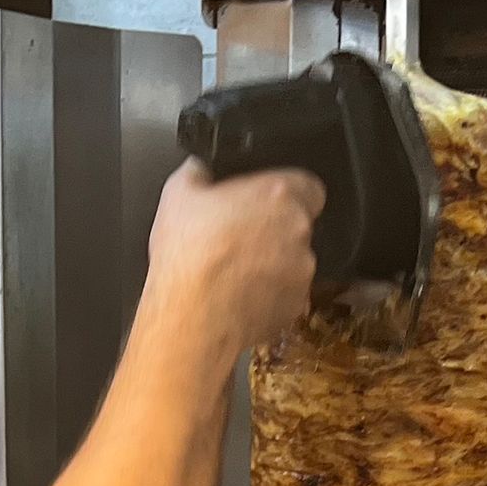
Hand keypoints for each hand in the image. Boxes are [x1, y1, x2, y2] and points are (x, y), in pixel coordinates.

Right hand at [145, 159, 322, 353]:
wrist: (194, 317)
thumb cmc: (189, 256)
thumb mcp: (178, 194)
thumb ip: (199, 171)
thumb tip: (201, 167)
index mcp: (278, 195)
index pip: (308, 185)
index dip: (287, 193)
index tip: (264, 201)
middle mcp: (299, 230)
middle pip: (298, 223)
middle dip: (274, 228)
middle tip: (239, 236)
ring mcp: (303, 270)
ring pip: (294, 259)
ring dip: (272, 261)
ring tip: (234, 268)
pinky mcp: (298, 303)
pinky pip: (287, 290)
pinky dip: (270, 290)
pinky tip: (239, 291)